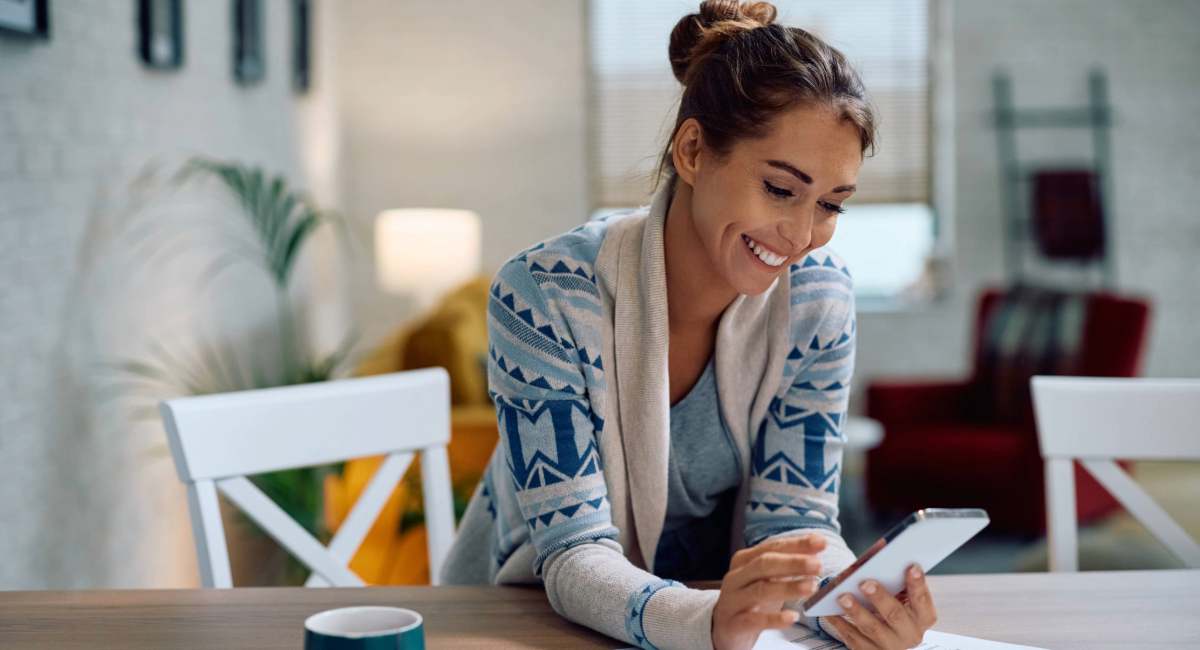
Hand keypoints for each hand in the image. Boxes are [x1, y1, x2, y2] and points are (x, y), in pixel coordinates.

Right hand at [711, 533, 825, 649]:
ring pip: (760, 591)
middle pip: (764, 565)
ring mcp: (733, 600)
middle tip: (817, 564)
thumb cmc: (750, 599)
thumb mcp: (768, 578)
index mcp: (744, 560)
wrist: (724, 628)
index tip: (821, 542)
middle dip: (793, 563)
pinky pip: (754, 620)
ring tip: (811, 587)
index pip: (772, 548)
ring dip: (787, 588)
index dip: (796, 545)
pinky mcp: (733, 623)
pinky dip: (774, 619)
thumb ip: (789, 561)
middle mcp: (736, 577)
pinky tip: (792, 617)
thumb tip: (816, 542)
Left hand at [826, 564, 937, 649]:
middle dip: (880, 598)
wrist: (889, 634)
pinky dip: (840, 623)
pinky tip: (828, 611)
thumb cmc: (894, 603)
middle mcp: (909, 634)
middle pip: (895, 615)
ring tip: (841, 596)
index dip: (918, 584)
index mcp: (923, 616)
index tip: (911, 566)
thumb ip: (895, 574)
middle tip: (865, 583)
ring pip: (872, 629)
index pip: (922, 600)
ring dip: (856, 611)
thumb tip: (882, 547)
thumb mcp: (900, 591)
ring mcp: (890, 646)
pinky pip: (853, 639)